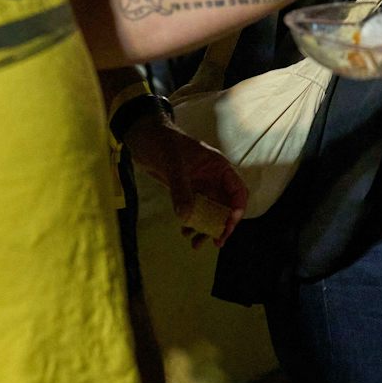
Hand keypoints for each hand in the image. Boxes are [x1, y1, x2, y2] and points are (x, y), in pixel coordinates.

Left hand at [125, 115, 249, 246]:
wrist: (145, 138)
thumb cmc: (163, 142)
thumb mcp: (173, 164)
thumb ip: (180, 189)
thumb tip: (186, 217)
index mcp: (219, 167)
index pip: (237, 190)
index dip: (237, 208)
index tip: (229, 224)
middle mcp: (213, 179)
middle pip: (226, 206)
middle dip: (223, 225)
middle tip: (217, 241)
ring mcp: (200, 186)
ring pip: (211, 212)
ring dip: (206, 228)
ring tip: (196, 244)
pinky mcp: (187, 192)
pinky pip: (195, 212)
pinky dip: (192, 224)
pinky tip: (185, 232)